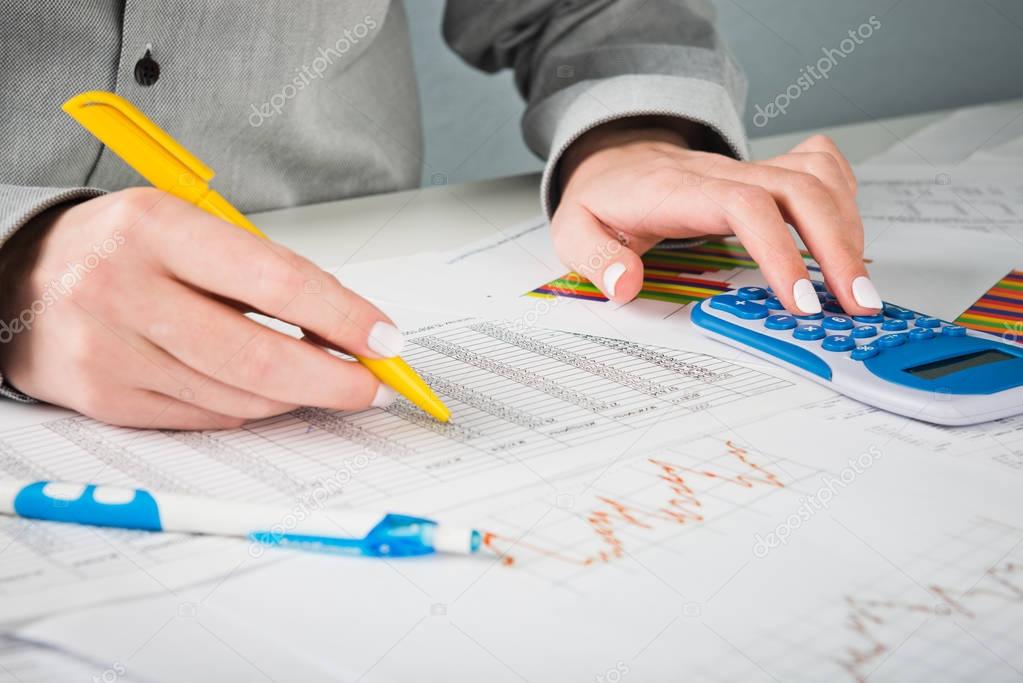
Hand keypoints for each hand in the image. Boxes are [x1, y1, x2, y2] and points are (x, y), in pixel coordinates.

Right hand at [0, 188, 401, 428]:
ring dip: (294, 394)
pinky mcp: (103, 399)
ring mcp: (108, 351)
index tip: (384, 339)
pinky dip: (247, 408)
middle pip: (258, 357)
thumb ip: (264, 272)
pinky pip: (205, 418)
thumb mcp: (188, 227)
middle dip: (333, 379)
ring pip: (237, 397)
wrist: (20, 277)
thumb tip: (348, 326)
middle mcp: (122, 289)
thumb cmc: (125, 248)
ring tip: (318, 380)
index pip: (274, 281)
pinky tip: (256, 389)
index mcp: (154, 228)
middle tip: (372, 385)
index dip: (342, 316)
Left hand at [551, 119, 880, 316]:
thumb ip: (595, 257)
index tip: (799, 301)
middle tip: (855, 305)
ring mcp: (749, 169)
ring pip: (818, 179)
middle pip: (799, 190)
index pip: (744, 206)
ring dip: (849, 230)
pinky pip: (820, 166)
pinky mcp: (766, 171)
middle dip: (837, 249)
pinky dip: (844, 196)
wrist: (615, 160)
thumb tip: (623, 284)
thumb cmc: (604, 200)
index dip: (780, 251)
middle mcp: (723, 173)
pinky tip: (846, 234)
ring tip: (859, 286)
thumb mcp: (574, 230)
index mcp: (679, 190)